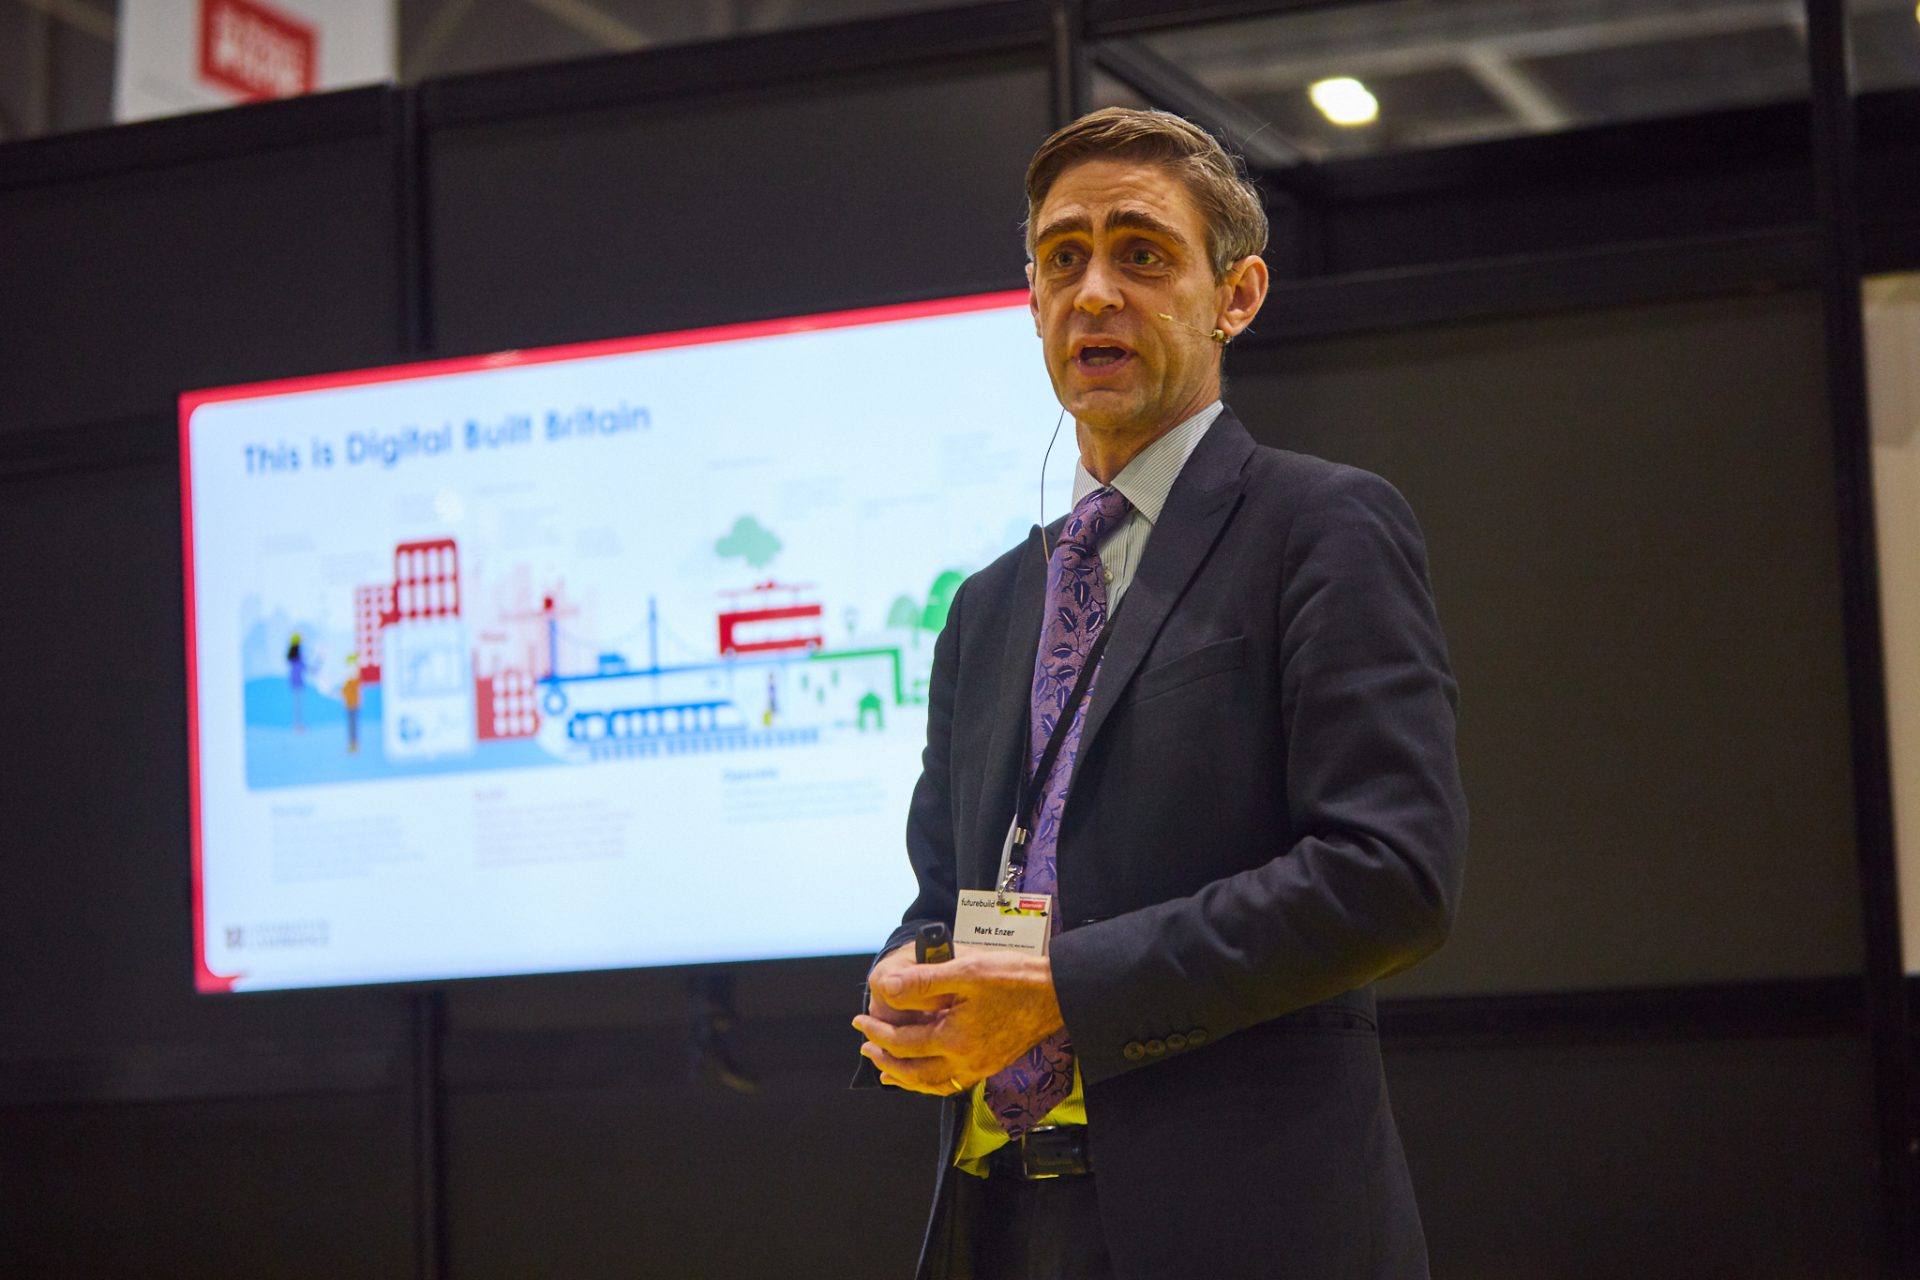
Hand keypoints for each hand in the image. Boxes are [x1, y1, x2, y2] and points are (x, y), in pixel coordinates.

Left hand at [852, 949, 1063, 1096]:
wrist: (1059, 992)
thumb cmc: (1016, 978)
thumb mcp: (967, 970)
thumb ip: (924, 981)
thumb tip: (888, 987)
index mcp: (957, 1039)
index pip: (904, 1042)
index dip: (877, 1032)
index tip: (860, 1021)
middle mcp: (967, 1061)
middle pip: (913, 1072)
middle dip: (885, 1059)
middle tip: (865, 1048)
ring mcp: (981, 1067)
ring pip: (932, 1084)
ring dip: (905, 1077)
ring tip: (886, 1070)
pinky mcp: (992, 1064)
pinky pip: (952, 1082)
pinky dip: (930, 1081)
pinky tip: (925, 1073)